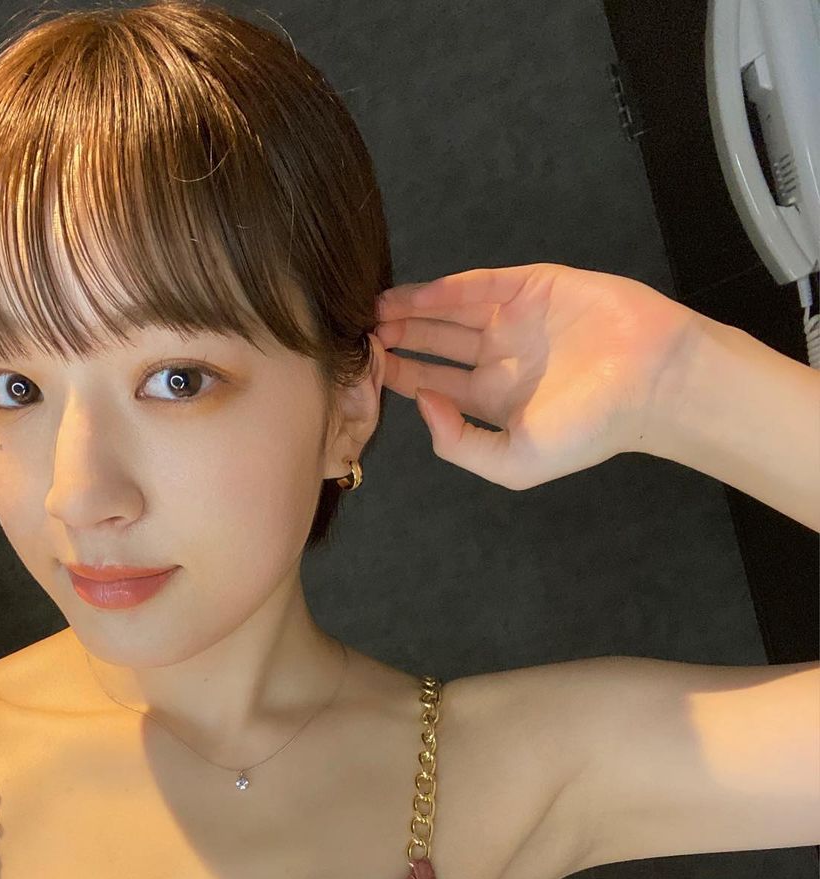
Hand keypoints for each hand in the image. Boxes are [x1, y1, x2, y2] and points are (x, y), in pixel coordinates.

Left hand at [373, 261, 701, 488]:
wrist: (653, 381)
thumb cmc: (589, 428)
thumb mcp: (515, 462)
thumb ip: (460, 444)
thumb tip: (423, 407)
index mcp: (493, 400)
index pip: (434, 384)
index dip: (400, 376)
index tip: (365, 372)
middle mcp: (500, 358)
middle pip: (435, 344)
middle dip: (398, 339)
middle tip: (358, 335)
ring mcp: (516, 319)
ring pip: (450, 311)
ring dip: (413, 311)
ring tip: (374, 312)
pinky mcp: (535, 286)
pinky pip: (481, 284)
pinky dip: (446, 289)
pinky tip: (413, 296)